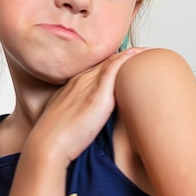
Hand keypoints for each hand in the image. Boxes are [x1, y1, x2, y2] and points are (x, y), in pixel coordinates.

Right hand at [28, 47, 146, 162]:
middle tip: (143, 51)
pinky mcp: (97, 96)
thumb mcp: (67, 117)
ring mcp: (88, 86)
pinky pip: (113, 70)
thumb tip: (89, 118)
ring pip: (111, 62)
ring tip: (147, 50)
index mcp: (73, 84)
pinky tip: (137, 54)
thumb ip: (80, 112)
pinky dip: (126, 60)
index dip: (112, 61)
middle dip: (124, 55)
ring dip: (130, 54)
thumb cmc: (56, 138)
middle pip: (105, 61)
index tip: (127, 58)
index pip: (96, 67)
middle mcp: (80, 80)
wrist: (48, 145)